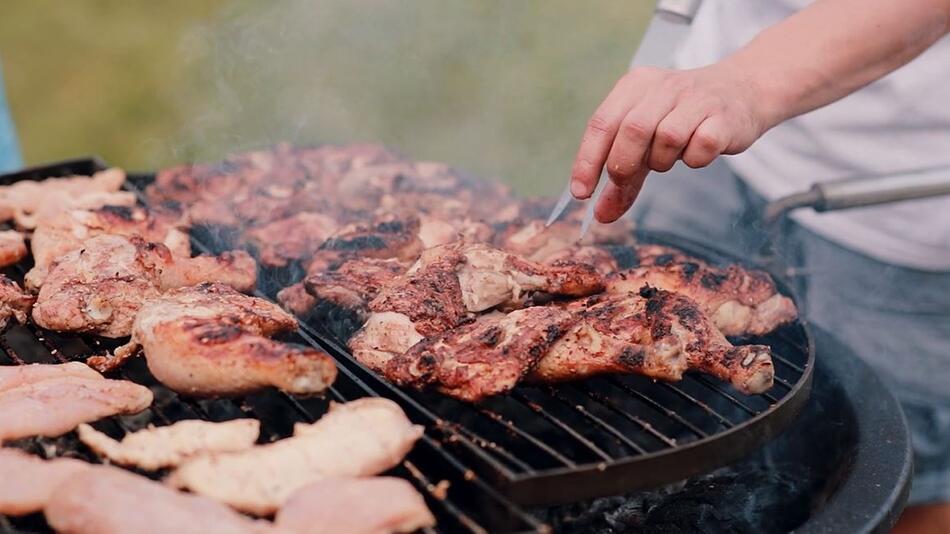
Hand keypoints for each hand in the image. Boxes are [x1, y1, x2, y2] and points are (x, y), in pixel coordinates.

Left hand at [570, 63, 775, 222]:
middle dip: (623, 164)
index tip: (581, 193)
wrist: (742, 91)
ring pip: (667, 138)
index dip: (588, 161)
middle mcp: (664, 86)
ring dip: (662, 160)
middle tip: (625, 180)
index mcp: (635, 86)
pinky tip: (697, 152)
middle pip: (632, 130)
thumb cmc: (682, 119)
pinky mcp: (724, 117)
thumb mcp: (646, 142)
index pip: (601, 123)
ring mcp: (696, 99)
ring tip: (670, 156)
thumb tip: (600, 216)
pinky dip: (694, 159)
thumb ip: (624, 179)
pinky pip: (701, 148)